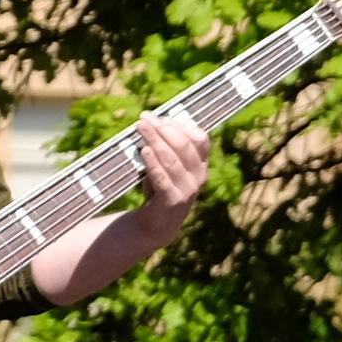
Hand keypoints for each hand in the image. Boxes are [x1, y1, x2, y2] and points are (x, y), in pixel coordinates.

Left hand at [124, 108, 206, 231]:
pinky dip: (153, 163)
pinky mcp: (173, 201)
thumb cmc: (159, 190)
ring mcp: (188, 189)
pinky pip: (163, 178)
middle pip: (184, 145)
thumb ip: (165, 148)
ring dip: (155, 140)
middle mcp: (199, 175)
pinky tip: (144, 151)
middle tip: (144, 117)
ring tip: (141, 127)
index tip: (160, 115)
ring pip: (172, 159)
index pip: (200, 138)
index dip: (181, 124)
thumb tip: (151, 121)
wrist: (155, 225)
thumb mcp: (166, 167)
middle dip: (163, 129)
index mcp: (200, 164)